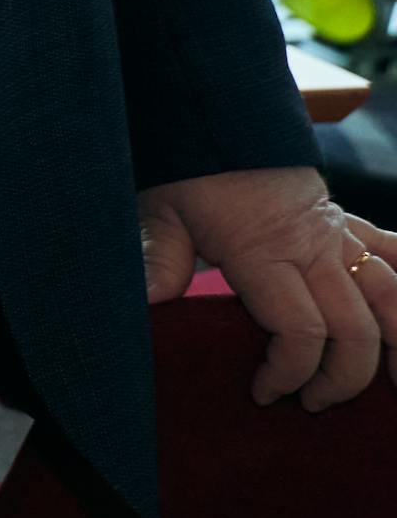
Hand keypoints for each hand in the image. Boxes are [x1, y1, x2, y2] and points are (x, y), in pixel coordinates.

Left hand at [138, 163, 396, 410]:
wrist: (215, 114)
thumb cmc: (185, 170)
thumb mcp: (159, 213)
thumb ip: (160, 260)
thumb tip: (145, 303)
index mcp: (265, 251)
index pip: (301, 331)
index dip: (289, 373)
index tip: (263, 393)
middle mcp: (314, 247)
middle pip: (357, 329)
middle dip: (344, 378)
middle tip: (313, 403)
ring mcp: (339, 234)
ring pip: (394, 298)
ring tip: (394, 387)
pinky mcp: (350, 223)